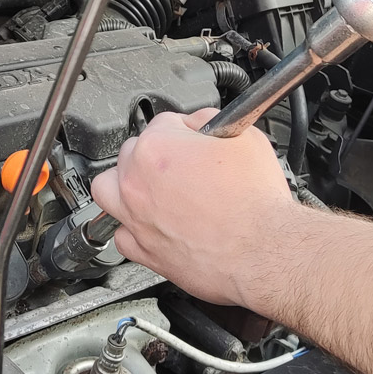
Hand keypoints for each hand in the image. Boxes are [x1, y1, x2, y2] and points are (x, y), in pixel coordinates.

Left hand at [90, 109, 296, 307]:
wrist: (265, 252)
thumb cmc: (256, 201)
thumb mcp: (243, 137)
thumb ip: (210, 121)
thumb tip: (198, 123)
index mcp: (156, 148)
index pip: (162, 123)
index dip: (184, 130)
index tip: (195, 139)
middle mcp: (137, 182)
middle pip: (130, 153)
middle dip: (154, 154)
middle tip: (179, 164)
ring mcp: (136, 218)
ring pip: (107, 191)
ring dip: (124, 185)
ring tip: (148, 188)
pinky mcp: (144, 251)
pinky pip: (122, 235)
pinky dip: (133, 228)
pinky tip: (152, 225)